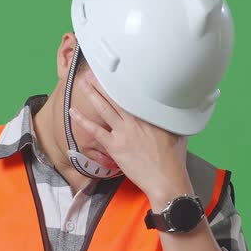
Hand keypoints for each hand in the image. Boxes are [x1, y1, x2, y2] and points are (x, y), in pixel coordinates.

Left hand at [68, 76, 193, 204]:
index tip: (116, 73)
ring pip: (104, 107)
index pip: (133, 93)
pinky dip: (83, 120)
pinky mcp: (115, 146)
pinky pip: (95, 130)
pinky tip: (73, 112)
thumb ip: (168, 120)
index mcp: (151, 115)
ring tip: (83, 82)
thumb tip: (170, 113)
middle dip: (103, 82)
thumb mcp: (177, 131)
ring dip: (92, 93)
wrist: (166, 179)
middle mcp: (136, 120)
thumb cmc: (173, 159)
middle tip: (94, 72)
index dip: (122, 81)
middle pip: (116, 96)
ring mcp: (123, 132)